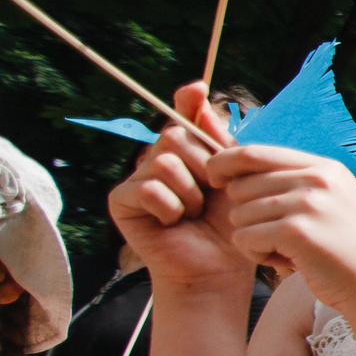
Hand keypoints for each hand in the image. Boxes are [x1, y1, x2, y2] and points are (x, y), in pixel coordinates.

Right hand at [106, 85, 250, 288]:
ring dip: (190, 192)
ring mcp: (136, 178)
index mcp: (187, 152)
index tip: (198, 89)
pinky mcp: (121, 200)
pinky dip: (170, 208)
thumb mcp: (233, 178)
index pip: (183, 115)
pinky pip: (149, 188)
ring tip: (194, 213)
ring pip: (164, 161)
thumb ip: (218, 140)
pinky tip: (174, 223)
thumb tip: (197, 91)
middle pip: (174, 135)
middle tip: (210, 195)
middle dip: (203, 166)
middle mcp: (158, 159)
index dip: (187, 101)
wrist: (219, 267)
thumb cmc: (230, 225)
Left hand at [208, 143, 355, 311]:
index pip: (254, 152)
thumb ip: (294, 183)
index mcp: (324, 167)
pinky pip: (244, 238)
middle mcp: (316, 179)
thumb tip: (234, 173)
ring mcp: (308, 204)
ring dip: (251, 238)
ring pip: (239, 214)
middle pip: (240, 186)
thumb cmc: (350, 250)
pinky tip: (282, 262)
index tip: (215, 180)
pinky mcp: (296, 232)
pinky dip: (255, 255)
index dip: (224, 164)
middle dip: (245, 213)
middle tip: (271, 235)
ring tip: (283, 251)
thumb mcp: (331, 203)